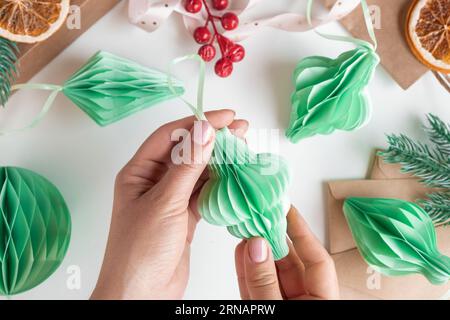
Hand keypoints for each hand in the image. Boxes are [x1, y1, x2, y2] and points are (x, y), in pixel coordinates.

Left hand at [92, 109, 247, 299]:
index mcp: (139, 172)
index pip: (171, 136)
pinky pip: (204, 192)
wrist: (141, 294)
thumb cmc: (140, 250)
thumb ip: (187, 165)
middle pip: (187, 151)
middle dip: (213, 140)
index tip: (226, 117)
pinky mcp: (185, 216)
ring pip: (198, 172)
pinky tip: (235, 176)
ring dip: (219, 161)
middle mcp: (154, 182)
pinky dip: (220, 184)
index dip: (198, 122)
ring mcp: (170, 199)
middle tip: (241, 130)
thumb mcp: (165, 202)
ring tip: (244, 150)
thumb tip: (204, 129)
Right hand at [235, 207, 338, 299]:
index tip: (287, 210)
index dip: (302, 232)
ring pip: (271, 275)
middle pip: (291, 265)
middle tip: (260, 218)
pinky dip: (247, 271)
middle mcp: (304, 302)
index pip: (318, 260)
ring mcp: (283, 307)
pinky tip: (240, 253)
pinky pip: (256, 289)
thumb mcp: (277, 309)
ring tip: (246, 231)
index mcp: (322, 302)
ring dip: (257, 254)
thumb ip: (265, 282)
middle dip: (273, 241)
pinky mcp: (264, 312)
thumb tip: (257, 246)